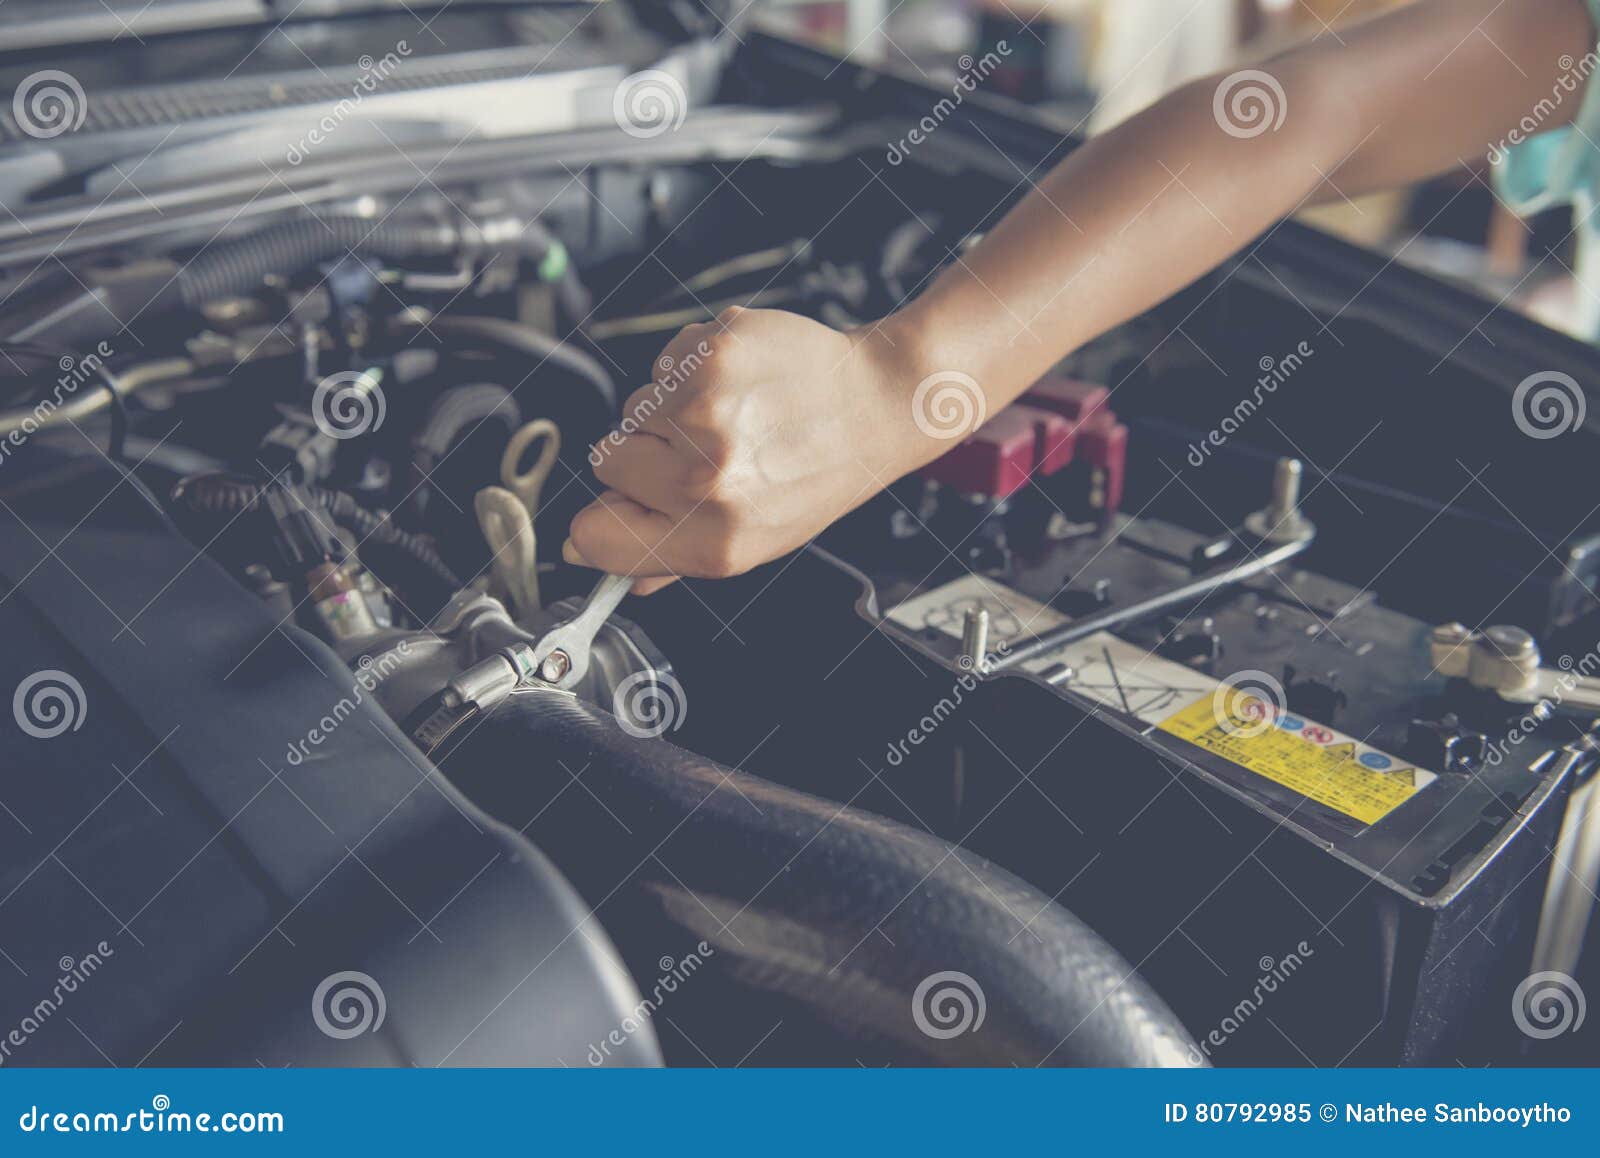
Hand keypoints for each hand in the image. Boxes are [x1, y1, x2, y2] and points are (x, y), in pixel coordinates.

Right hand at [565, 306, 946, 590]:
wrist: (875, 404)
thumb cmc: (817, 473)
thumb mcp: (754, 540)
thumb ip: (670, 556)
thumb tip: (593, 559)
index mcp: (714, 539)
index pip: (595, 535)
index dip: (602, 517)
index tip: (621, 506)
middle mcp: (706, 479)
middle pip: (608, 461)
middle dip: (646, 455)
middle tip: (706, 453)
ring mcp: (706, 412)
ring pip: (634, 408)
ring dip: (671, 411)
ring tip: (732, 417)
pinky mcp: (710, 354)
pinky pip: (661, 365)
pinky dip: (689, 370)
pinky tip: (736, 385)